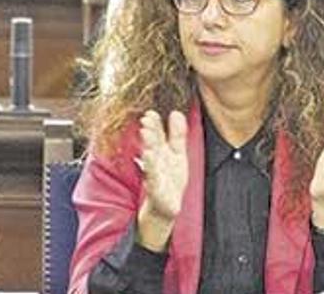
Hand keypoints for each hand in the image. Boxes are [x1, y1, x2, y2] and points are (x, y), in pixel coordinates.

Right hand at [135, 109, 187, 251]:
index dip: (155, 125)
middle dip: (150, 134)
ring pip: (152, 162)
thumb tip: (177, 112)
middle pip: (153, 147)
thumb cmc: (170, 182)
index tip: (150, 113)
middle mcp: (156, 164)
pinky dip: (152, 170)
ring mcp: (155, 178)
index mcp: (163, 154)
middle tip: (146, 121)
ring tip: (147, 137)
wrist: (164, 210)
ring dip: (149, 150)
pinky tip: (151, 160)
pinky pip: (154, 180)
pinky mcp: (157, 193)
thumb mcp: (177, 156)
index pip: (158, 137)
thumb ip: (177, 135)